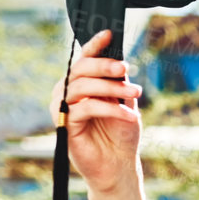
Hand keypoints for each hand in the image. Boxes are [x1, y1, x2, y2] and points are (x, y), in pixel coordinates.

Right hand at [51, 29, 142, 193]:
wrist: (119, 166)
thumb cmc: (120, 134)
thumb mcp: (123, 103)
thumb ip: (118, 83)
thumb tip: (120, 62)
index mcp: (79, 85)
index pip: (83, 60)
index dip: (94, 45)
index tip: (109, 33)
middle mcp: (66, 93)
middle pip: (80, 70)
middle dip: (104, 66)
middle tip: (126, 68)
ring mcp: (64, 109)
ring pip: (82, 87)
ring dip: (110, 87)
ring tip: (134, 93)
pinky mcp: (66, 125)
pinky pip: (86, 108)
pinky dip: (110, 108)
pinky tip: (129, 115)